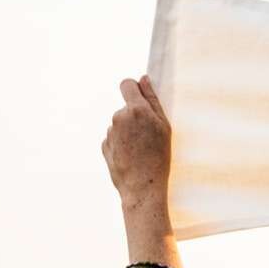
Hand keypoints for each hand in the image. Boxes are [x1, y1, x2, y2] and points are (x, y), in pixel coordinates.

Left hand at [102, 75, 171, 210]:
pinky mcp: (104, 145)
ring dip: (129, 133)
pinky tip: (132, 158)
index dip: (133, 88)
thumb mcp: (164, 127)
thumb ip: (153, 100)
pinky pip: (115, 139)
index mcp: (136, 109)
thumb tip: (143, 79)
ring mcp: (110, 131)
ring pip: (120, 125)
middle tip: (149, 138)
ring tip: (141, 151)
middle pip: (126, 108)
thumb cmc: (159, 158)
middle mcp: (119, 117)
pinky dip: (122, 145)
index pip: (127, 84)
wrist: (143, 188)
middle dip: (135, 117)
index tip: (139, 98)